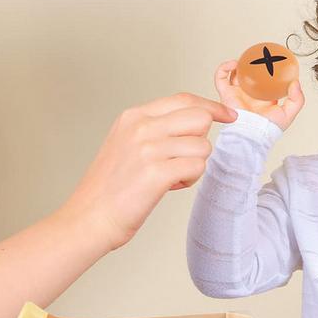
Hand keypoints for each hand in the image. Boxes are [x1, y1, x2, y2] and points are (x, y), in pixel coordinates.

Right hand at [62, 92, 236, 251]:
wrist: (90, 217)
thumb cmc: (109, 187)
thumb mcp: (125, 142)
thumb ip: (155, 128)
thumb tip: (194, 122)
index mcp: (134, 116)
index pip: (184, 100)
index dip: (212, 107)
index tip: (228, 115)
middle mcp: (142, 127)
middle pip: (200, 118)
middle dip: (200, 141)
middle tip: (185, 159)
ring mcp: (149, 148)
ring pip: (202, 146)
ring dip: (193, 165)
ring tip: (170, 176)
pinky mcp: (157, 173)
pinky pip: (198, 167)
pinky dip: (189, 180)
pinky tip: (169, 186)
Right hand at [214, 59, 304, 131]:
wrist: (254, 133)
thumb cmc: (268, 129)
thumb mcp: (289, 113)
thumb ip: (297, 98)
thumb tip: (296, 82)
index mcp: (261, 98)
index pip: (262, 81)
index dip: (266, 70)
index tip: (271, 60)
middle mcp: (248, 94)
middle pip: (247, 75)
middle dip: (249, 64)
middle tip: (257, 56)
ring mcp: (236, 93)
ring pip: (233, 74)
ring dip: (237, 63)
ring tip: (245, 58)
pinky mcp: (226, 94)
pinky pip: (220, 77)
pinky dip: (224, 68)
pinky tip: (234, 64)